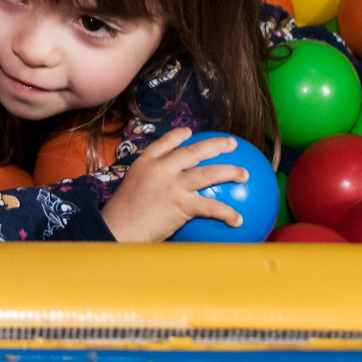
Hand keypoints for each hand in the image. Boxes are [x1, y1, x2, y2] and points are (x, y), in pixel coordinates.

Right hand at [101, 128, 247, 242]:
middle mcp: (161, 168)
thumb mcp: (127, 192)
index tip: (190, 132)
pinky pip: (211, 206)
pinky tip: (238, 220)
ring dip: (230, 172)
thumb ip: (147, 187)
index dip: (179, 135)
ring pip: (209, 173)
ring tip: (244, 174)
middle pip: (194, 151)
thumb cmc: (120, 218)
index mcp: (145, 162)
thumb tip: (161, 197)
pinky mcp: (182, 204)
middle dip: (216, 145)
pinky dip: (227, 213)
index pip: (164, 142)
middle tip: (232, 143)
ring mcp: (173, 185)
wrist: (117, 229)